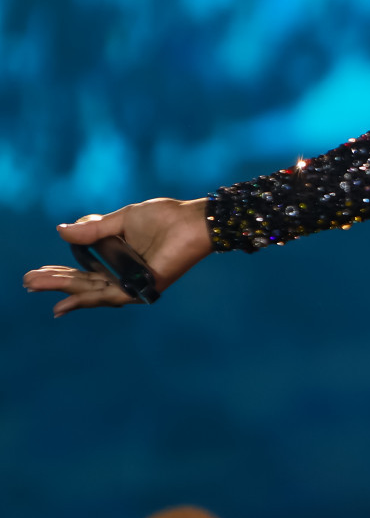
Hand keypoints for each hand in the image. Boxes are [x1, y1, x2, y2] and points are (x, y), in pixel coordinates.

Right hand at [22, 198, 214, 315]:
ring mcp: (134, 284)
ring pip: (92, 290)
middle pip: (85, 283)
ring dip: (64, 288)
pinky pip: (112, 296)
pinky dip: (88, 298)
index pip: (85, 271)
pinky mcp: (144, 288)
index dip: (61, 273)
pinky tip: (67, 301)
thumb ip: (93, 230)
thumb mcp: (122, 220)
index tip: (37, 272)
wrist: (193, 220)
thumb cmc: (165, 217)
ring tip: (36, 284)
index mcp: (120, 260)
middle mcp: (125, 276)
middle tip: (28, 282)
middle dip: (56, 282)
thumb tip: (61, 231)